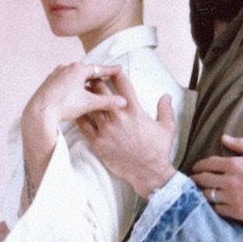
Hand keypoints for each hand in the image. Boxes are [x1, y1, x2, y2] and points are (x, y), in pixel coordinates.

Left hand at [23, 61, 125, 130]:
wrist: (40, 111)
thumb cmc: (64, 105)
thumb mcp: (89, 103)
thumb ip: (107, 102)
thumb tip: (123, 102)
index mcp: (78, 69)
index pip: (99, 69)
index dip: (110, 70)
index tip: (119, 69)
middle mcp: (66, 68)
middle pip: (86, 71)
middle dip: (96, 75)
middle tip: (105, 77)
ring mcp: (55, 74)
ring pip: (74, 76)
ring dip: (83, 81)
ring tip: (90, 87)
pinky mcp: (48, 82)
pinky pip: (64, 81)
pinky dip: (72, 85)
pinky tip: (74, 93)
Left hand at [78, 69, 177, 197]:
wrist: (148, 172)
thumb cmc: (158, 150)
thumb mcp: (167, 127)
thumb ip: (165, 109)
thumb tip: (166, 96)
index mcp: (135, 111)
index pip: (123, 85)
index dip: (116, 74)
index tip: (112, 69)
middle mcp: (118, 117)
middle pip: (102, 92)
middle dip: (97, 81)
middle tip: (92, 76)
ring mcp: (106, 130)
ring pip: (90, 107)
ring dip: (85, 97)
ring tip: (80, 91)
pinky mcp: (98, 143)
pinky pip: (84, 126)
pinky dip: (79, 117)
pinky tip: (75, 111)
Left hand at [191, 135, 242, 223]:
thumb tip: (224, 138)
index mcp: (236, 165)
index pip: (209, 163)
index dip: (200, 164)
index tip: (196, 166)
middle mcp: (230, 182)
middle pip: (204, 180)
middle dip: (196, 178)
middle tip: (193, 179)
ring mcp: (232, 198)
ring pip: (208, 195)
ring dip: (203, 192)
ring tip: (201, 191)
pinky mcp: (238, 213)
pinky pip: (217, 209)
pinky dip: (214, 205)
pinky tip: (215, 203)